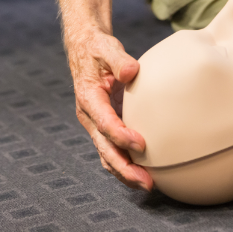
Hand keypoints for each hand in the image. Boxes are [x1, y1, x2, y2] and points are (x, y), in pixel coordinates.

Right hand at [68, 30, 152, 191]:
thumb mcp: (107, 48)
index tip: (141, 144)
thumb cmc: (97, 48)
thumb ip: (119, 60)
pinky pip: (112, 149)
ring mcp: (96, 122)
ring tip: (147, 184)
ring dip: (125, 171)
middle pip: (104, 148)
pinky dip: (125, 162)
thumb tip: (132, 71)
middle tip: (146, 180)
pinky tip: (142, 171)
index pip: (104, 123)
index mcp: (88, 98)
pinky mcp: (105, 124)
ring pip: (107, 154)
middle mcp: (89, 115)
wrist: (85, 49)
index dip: (121, 136)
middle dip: (124, 167)